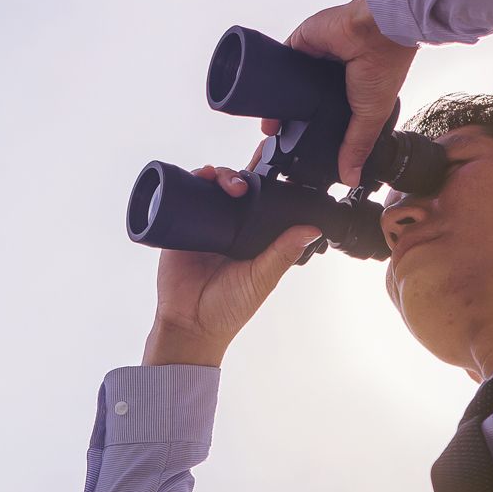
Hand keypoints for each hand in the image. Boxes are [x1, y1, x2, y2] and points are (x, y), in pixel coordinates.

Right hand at [143, 142, 322, 366]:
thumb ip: (283, 253)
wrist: (190, 324)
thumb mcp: (261, 278)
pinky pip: (185, 195)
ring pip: (213, 187)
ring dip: (221, 175)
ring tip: (227, 184)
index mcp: (252, 237)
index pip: (263, 202)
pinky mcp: (180, 226)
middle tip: (243, 185)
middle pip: (236, 187)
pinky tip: (201, 175)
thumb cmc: (229, 309)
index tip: (276, 167)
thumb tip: (312, 229)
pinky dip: (193, 179)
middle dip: (241, 174)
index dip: (268, 182)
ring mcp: (204, 224)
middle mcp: (229, 227)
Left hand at [261, 0, 417, 188]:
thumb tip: (351, 178)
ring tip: (268, 128)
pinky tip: (265, 97)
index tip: (298, 151)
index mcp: (349, 92)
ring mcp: (314, 59)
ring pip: (287, 84)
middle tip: (277, 141)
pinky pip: (279, 61)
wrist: (377, 31)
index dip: (311, 132)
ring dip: (277, 103)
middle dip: (290, 120)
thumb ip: (356, 146)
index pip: (324, 116)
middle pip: (302, 101)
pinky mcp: (300, 43)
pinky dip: (271, 77)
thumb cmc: (384, 66)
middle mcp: (330, 76)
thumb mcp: (371, 116)